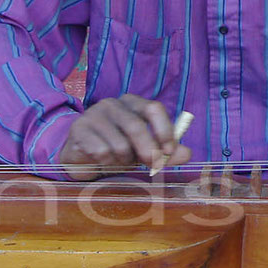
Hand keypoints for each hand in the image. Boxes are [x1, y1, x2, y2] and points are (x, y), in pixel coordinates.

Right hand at [59, 95, 191, 179]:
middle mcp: (112, 104)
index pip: (153, 108)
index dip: (164, 130)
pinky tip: (103, 161)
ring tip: (119, 160)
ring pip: (119, 145)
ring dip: (123, 161)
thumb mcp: (144, 149)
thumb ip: (166, 151)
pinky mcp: (79, 129)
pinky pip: (101, 152)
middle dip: (148, 150)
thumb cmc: (117, 148)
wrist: (81, 156)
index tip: (170, 150)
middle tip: (152, 165)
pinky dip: (107, 163)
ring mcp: (93, 115)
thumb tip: (188, 154)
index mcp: (132, 102)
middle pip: (136, 127)